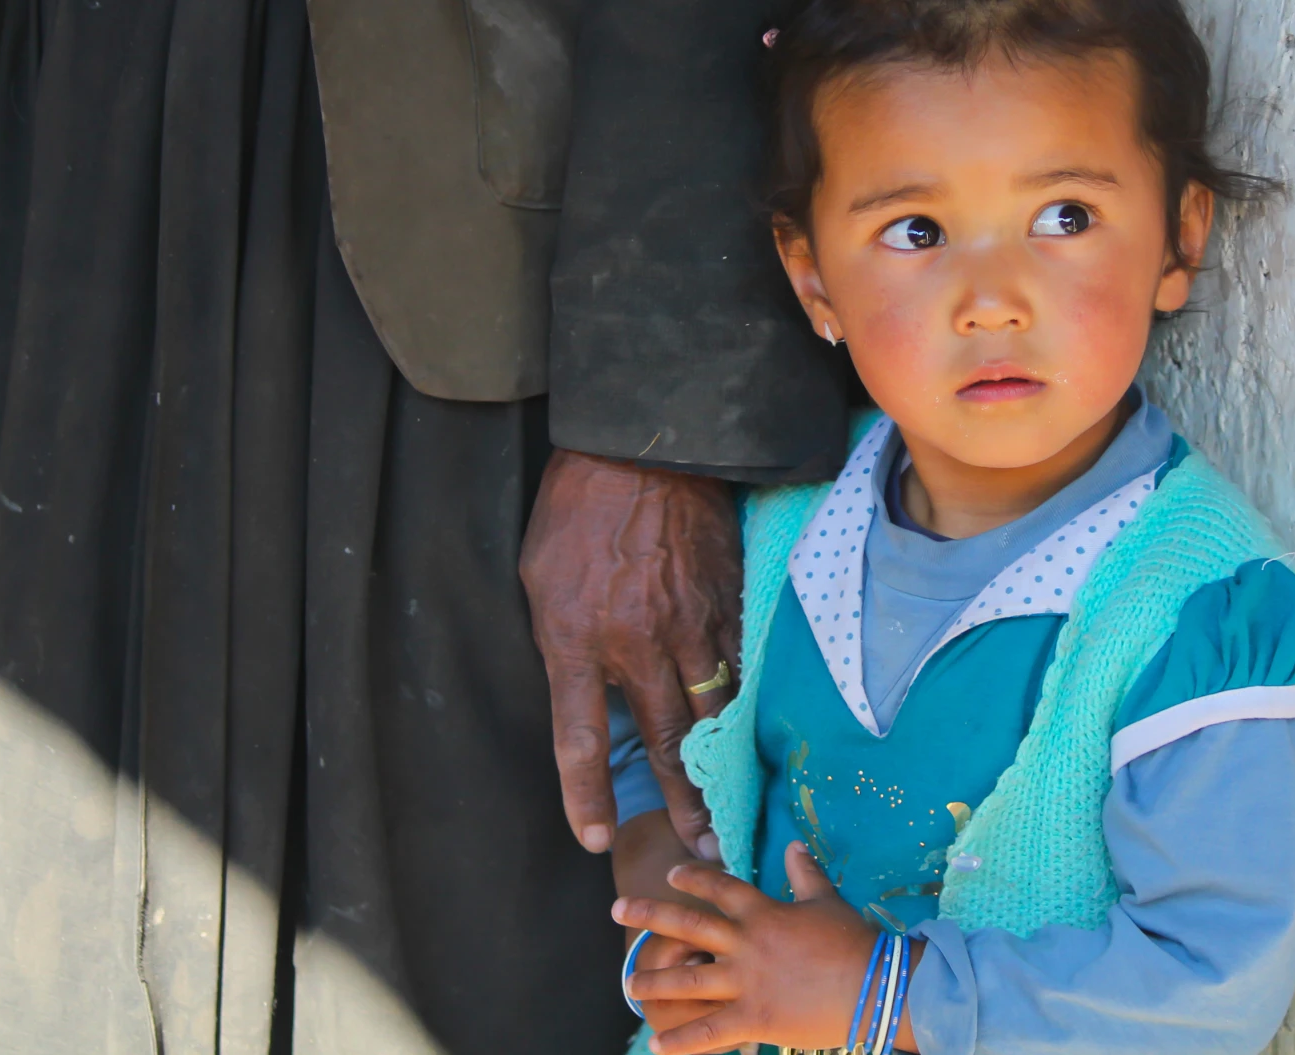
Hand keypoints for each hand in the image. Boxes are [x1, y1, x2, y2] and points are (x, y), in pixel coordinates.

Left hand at [520, 450, 742, 855]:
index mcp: (575, 640)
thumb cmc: (576, 511)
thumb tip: (581, 686)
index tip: (594, 838)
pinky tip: (755, 729)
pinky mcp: (725, 599)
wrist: (640, 447)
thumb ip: (560, 639)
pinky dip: (746, 701)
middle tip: (703, 847)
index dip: (585, 795)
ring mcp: (688, 622)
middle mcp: (635, 642)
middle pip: (665, 739)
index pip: (579, 738)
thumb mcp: (540, 579)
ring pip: (712, 709)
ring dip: (724, 764)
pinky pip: (739, 662)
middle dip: (684, 799)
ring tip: (734, 805)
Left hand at [617, 842, 918, 1054]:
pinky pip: (708, 1032)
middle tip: (618, 909)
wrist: (873, 985)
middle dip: (650, 915)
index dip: (694, 878)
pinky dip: (681, 1042)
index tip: (672, 873)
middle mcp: (746, 944)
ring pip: (687, 981)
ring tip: (630, 983)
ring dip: (654, 982)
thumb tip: (795, 845)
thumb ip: (806, 873)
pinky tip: (656, 1045)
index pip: (720, 887)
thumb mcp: (828, 900)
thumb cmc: (853, 941)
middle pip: (688, 926)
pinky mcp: (752, 1018)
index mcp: (764, 912)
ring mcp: (745, 982)